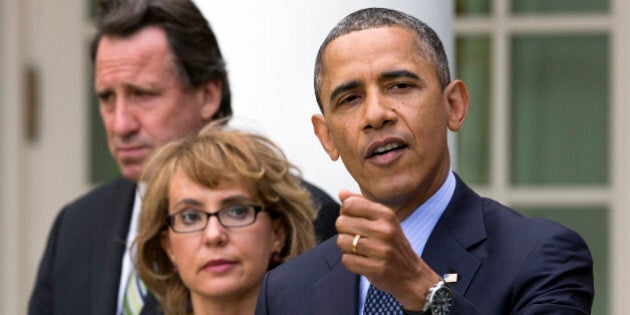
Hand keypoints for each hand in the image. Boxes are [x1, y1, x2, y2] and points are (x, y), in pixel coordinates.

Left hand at [335, 189, 439, 310]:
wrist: (412, 276)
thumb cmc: (394, 245)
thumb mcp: (384, 220)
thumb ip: (362, 204)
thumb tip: (341, 192)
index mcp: (386, 214)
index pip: (349, 204)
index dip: (345, 213)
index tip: (354, 221)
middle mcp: (384, 230)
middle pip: (341, 222)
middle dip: (344, 232)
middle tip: (358, 238)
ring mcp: (381, 250)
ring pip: (341, 241)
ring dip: (347, 248)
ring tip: (361, 250)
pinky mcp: (376, 268)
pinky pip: (346, 260)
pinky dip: (350, 262)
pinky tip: (363, 261)